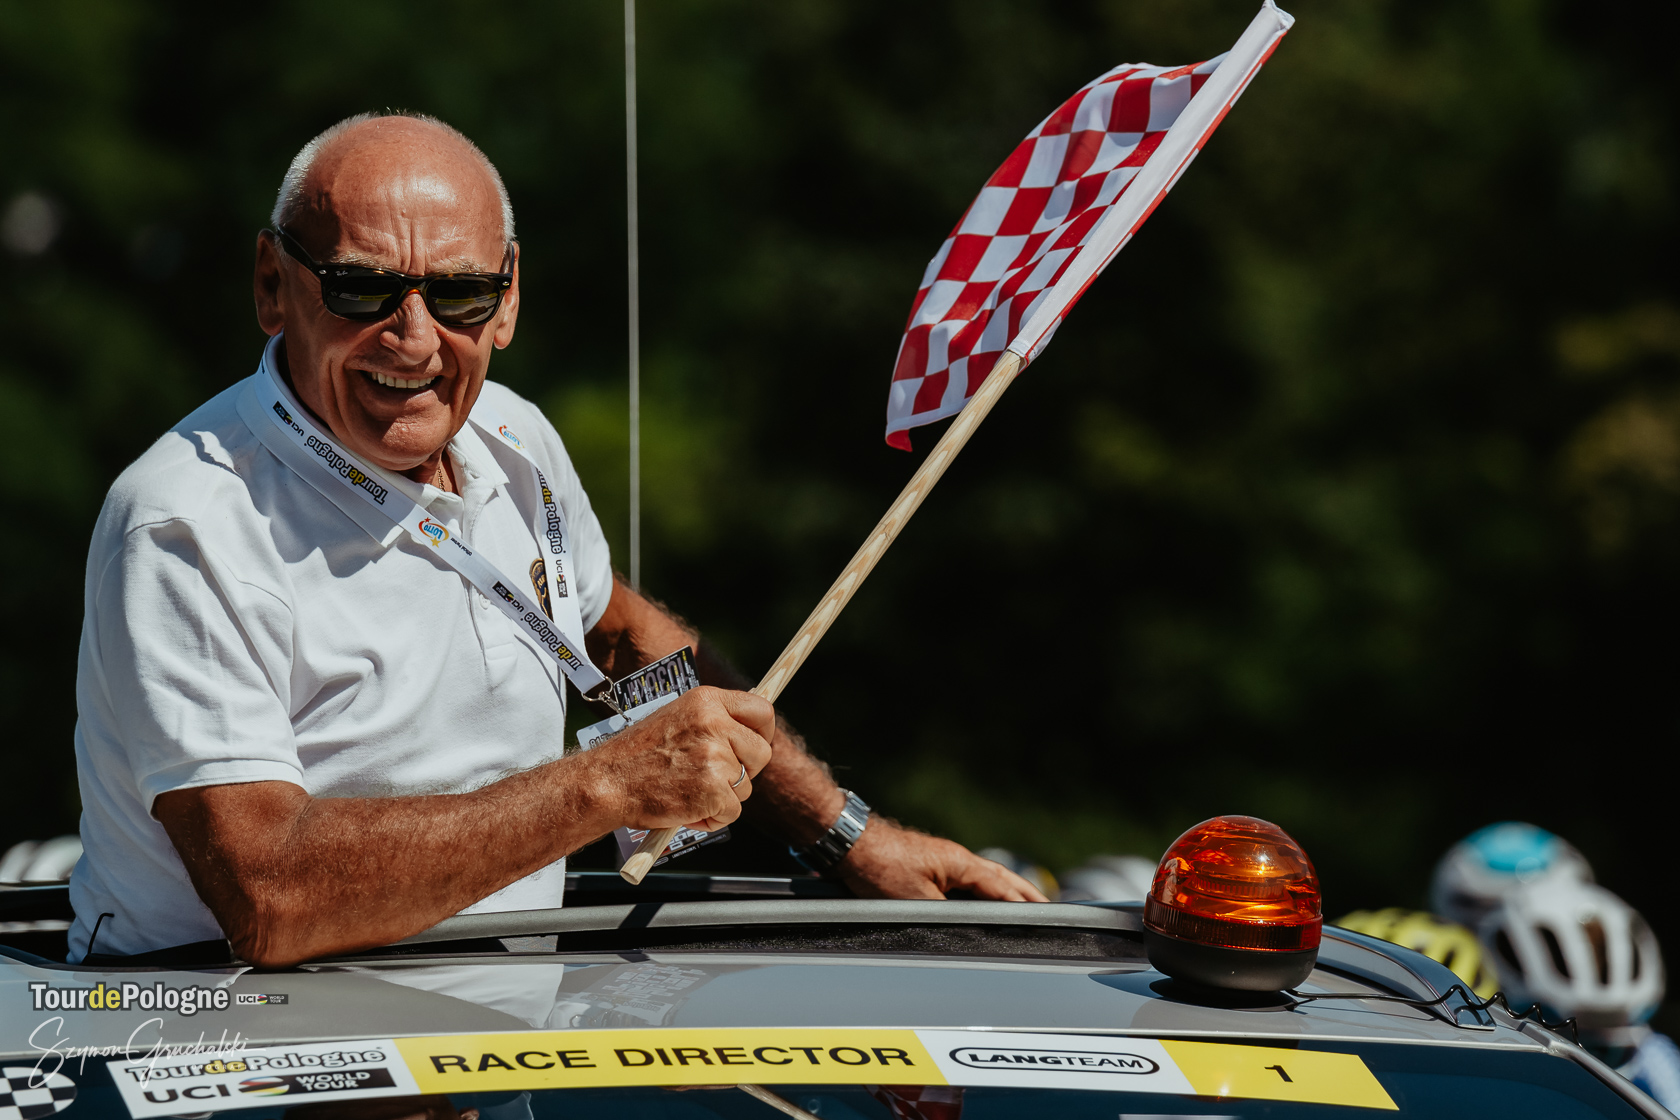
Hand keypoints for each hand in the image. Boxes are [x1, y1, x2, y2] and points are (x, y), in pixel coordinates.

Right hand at [583, 686, 774, 832]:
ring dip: (723, 797)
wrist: (607, 782)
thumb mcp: (677, 718)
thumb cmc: (637, 755)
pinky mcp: (714, 790)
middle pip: (761, 753)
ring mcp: (716, 757)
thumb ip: (713, 721)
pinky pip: (732, 812)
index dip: (764, 733)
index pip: (762, 710)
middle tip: (717, 779)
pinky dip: (712, 819)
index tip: (755, 746)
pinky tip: (685, 809)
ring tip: (688, 792)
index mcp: (707, 701)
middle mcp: (715, 724)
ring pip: (745, 787)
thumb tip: (749, 732)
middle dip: (746, 771)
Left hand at [835, 819, 1049, 901]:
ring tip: (1025, 905)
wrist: (850, 845)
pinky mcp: (929, 865)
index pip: (1001, 888)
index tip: (1046, 917)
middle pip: (1000, 879)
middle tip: (1048, 909)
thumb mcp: (917, 902)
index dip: (1023, 905)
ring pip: (984, 878)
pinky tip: (982, 901)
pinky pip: (966, 880)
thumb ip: (948, 915)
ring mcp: (943, 860)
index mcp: (960, 864)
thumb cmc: (880, 869)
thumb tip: (971, 929)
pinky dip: (983, 891)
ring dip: (1006, 891)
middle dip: (1024, 894)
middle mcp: (957, 859)